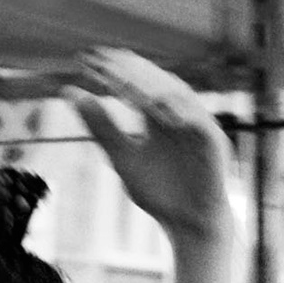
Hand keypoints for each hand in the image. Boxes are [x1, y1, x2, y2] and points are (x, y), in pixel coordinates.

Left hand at [65, 48, 239, 253]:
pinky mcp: (214, 142)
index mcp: (158, 114)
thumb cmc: (159, 191)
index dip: (113, 72)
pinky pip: (198, 122)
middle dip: (131, 70)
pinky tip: (159, 104)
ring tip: (126, 76)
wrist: (187, 224)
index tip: (86, 60)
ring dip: (153, 84)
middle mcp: (179, 113)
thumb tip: (70, 92)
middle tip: (104, 58)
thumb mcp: (122, 156)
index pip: (135, 85)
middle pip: (155, 83)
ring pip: (177, 96)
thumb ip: (101, 126)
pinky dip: (181, 112)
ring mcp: (198, 125)